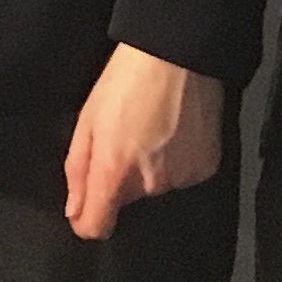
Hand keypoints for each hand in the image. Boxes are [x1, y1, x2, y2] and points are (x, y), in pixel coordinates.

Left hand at [63, 43, 223, 240]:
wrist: (177, 54)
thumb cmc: (124, 81)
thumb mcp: (87, 120)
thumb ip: (78, 172)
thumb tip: (75, 213)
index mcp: (114, 171)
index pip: (97, 227)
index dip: (88, 220)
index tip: (86, 209)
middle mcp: (150, 184)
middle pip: (127, 200)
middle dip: (121, 178)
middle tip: (124, 137)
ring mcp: (182, 178)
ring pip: (155, 187)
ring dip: (150, 168)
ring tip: (152, 128)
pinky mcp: (206, 169)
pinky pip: (182, 175)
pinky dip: (177, 160)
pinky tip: (176, 131)